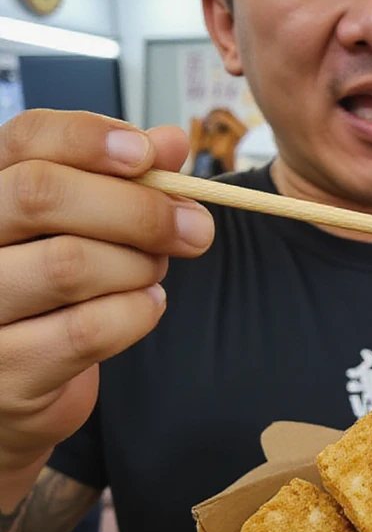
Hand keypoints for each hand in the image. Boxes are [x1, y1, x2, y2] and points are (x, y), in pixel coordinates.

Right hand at [0, 110, 214, 490]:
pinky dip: (136, 314)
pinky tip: (144, 307)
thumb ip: (124, 181)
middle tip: (193, 230)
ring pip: (70, 263)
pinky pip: (88, 330)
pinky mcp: (3, 372)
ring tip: (152, 273)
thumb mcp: (83, 228)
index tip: (149, 154)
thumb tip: (172, 141)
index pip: (25, 139)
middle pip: (43, 194)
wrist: (15, 393)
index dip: (91, 137)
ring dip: (138, 267)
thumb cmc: (50, 296)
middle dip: (137, 209)